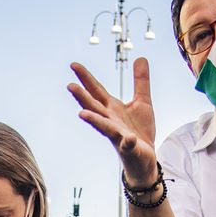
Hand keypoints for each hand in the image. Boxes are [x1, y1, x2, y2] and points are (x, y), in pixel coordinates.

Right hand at [68, 58, 157, 185]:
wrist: (145, 159)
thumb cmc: (139, 131)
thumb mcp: (143, 102)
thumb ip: (141, 81)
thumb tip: (140, 57)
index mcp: (112, 108)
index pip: (96, 90)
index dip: (85, 78)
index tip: (73, 65)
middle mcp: (110, 121)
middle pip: (94, 107)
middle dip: (82, 98)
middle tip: (70, 86)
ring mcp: (118, 135)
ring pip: (103, 127)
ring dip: (93, 120)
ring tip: (82, 114)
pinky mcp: (129, 148)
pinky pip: (127, 145)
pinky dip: (127, 142)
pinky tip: (128, 138)